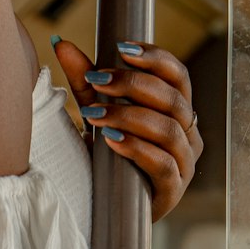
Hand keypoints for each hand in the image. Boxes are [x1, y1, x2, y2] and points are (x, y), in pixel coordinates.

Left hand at [50, 36, 201, 222]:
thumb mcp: (97, 112)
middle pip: (173, 98)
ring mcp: (184, 163)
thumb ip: (85, 81)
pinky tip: (110, 140)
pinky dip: (136, 148)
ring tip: (95, 114)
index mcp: (176, 109)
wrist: (107, 204)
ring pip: (168, 130)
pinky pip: (162, 164)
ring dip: (129, 116)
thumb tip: (61, 43)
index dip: (155, 58)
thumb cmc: (108, 152)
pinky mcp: (173, 190)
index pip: (178, 75)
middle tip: (97, 79)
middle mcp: (188, 133)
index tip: (120, 48)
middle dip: (133, 84)